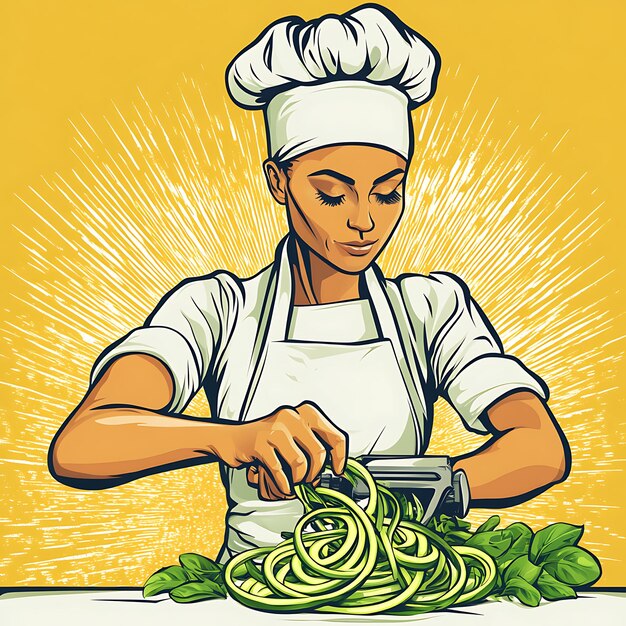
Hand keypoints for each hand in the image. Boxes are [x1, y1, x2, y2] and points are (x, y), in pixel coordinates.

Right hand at [212, 402, 347, 500]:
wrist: (233, 439)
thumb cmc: (269, 441)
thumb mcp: (296, 436)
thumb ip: (316, 446)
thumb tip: (335, 470)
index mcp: (306, 412)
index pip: (336, 436)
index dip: (340, 458)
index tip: (337, 471)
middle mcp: (292, 416)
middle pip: (319, 453)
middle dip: (314, 474)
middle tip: (307, 480)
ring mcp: (275, 428)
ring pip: (300, 464)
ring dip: (297, 480)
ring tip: (292, 481)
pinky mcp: (259, 443)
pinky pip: (280, 471)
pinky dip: (283, 484)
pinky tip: (281, 483)